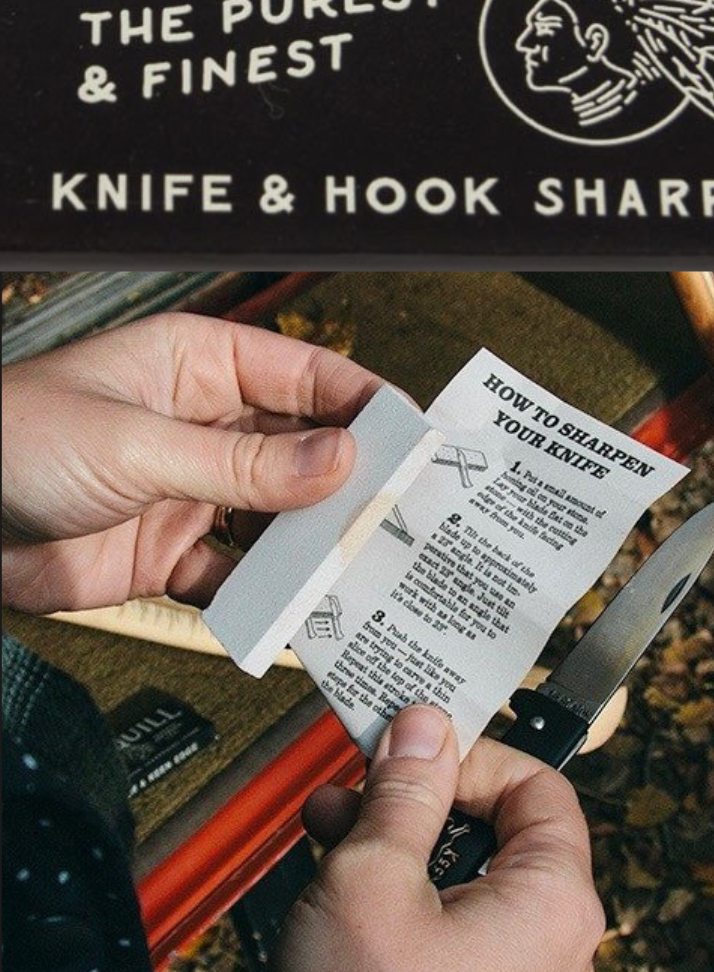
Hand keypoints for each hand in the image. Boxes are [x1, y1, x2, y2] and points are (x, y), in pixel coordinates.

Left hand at [2, 312, 385, 612]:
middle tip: (405, 510)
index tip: (416, 438)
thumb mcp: (139, 446)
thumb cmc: (10, 441)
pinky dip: (264, 594)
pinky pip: (237, 574)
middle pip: (303, 448)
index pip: (307, 375)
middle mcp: (204, 424)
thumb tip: (340, 460)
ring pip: (279, 514)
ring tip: (361, 562)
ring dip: (315, 540)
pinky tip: (292, 606)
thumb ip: (244, 462)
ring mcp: (190, 489)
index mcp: (198, 365)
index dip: (366, 404)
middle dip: (353, 479)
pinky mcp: (170, 552)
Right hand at [271, 707, 605, 971]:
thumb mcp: (373, 874)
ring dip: (407, 862)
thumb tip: (425, 729)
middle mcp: (563, 958)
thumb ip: (405, 792)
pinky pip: (467, 953)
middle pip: (503, 843)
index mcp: (558, 906)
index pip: (540, 789)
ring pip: (476, 898)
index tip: (412, 754)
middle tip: (353, 799)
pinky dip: (418, 921)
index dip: (472, 760)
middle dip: (421, 811)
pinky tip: (352, 913)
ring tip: (332, 849)